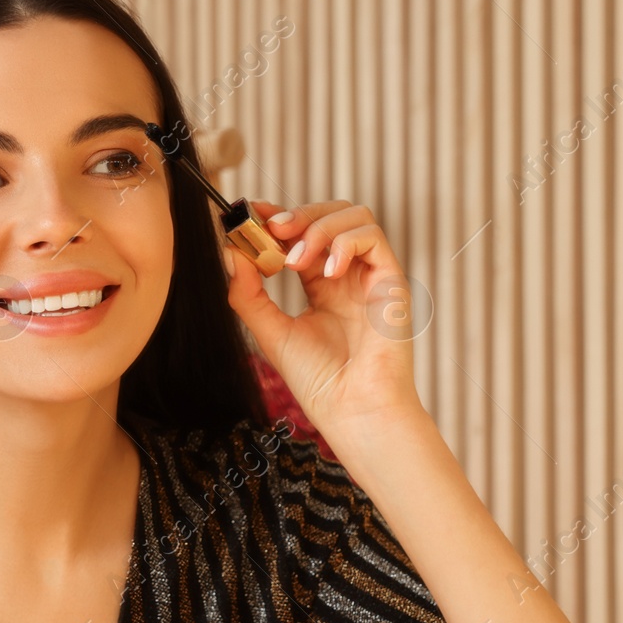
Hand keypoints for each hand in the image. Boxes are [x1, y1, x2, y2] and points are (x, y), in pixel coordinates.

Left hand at [223, 199, 425, 437]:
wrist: (351, 409)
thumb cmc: (319, 380)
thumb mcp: (271, 332)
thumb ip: (248, 294)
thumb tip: (232, 252)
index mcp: (321, 286)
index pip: (302, 235)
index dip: (278, 218)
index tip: (251, 213)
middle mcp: (347, 276)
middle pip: (330, 215)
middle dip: (298, 214)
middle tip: (272, 229)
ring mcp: (369, 276)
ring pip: (354, 217)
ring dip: (319, 227)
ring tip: (296, 260)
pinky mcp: (390, 281)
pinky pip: (373, 237)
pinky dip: (345, 244)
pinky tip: (326, 274)